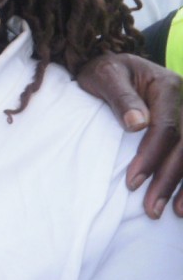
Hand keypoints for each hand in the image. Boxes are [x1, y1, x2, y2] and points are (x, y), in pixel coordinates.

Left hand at [76, 52, 182, 217]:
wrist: (113, 66)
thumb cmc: (104, 72)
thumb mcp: (104, 75)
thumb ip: (120, 97)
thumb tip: (138, 125)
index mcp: (167, 86)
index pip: (165, 127)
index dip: (151, 157)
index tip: (132, 182)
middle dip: (169, 179)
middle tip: (151, 208)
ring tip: (176, 213)